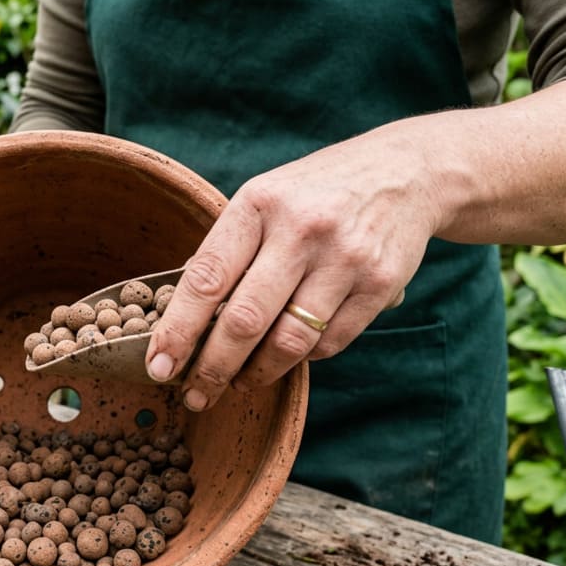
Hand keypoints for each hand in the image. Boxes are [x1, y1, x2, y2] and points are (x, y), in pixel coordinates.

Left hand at [145, 127, 443, 410]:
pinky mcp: (380, 284)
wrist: (407, 170)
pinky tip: (288, 356)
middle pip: (244, 320)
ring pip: (289, 342)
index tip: (158, 366)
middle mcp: (301, 230)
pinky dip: (303, 358)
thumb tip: (182, 311)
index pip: (206, 278)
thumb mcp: (265, 198)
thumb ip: (228, 248)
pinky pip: (329, 343)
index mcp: (259, 204)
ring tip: (238, 383)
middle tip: (195, 395)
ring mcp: (344, 258)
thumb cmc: (316, 193)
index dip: (178, 330)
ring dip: (256, 374)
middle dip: (212, 368)